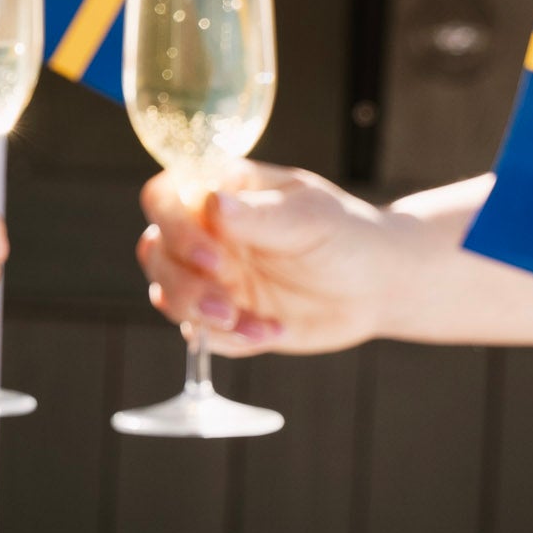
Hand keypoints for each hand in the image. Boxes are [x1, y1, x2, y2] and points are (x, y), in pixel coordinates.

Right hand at [137, 161, 403, 356]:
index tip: (211, 255)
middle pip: (155, 253)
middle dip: (185, 284)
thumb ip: (260, 215)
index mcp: (223, 193)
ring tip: (250, 324)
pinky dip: (229, 340)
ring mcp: (209, 277)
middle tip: (227, 302)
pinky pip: (198, 333)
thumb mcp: (310, 219)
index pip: (165, 197)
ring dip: (200, 316)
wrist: (376, 288)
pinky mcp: (218, 317)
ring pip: (167, 295)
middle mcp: (205, 233)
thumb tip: (212, 203)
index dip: (173, 225)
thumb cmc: (347, 236)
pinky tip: (272, 332)